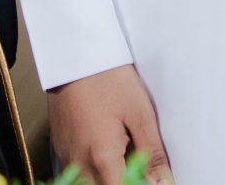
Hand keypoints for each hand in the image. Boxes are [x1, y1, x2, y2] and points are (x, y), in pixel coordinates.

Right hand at [47, 63, 171, 183]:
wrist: (74, 53)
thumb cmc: (107, 77)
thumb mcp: (140, 114)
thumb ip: (152, 154)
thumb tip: (163, 182)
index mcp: (102, 157)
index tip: (153, 179)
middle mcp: (79, 162)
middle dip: (124, 181)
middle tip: (141, 167)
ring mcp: (67, 156)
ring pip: (90, 184)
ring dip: (109, 177)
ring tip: (123, 155)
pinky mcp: (61, 148)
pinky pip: (79, 173)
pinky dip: (95, 171)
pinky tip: (108, 151)